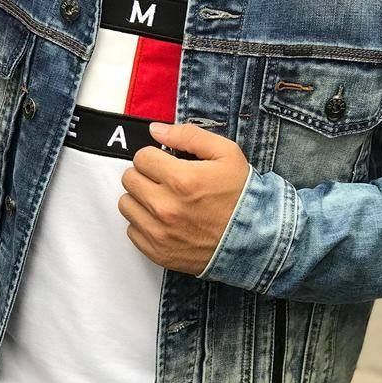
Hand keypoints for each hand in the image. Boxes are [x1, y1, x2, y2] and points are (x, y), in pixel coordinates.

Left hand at [118, 121, 250, 275]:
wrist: (256, 238)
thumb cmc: (241, 196)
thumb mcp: (226, 153)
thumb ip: (188, 135)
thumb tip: (156, 130)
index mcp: (181, 180)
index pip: (142, 157)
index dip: (155, 156)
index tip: (166, 163)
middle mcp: (165, 207)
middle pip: (130, 179)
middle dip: (145, 175)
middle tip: (164, 180)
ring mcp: (160, 233)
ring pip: (126, 204)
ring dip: (141, 198)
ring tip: (163, 199)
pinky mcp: (158, 252)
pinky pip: (132, 231)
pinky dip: (144, 223)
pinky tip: (164, 221)